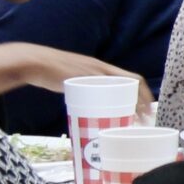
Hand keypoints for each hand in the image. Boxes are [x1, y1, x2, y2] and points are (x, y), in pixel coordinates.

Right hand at [4, 44, 155, 113]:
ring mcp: (92, 74)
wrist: (35, 63)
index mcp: (103, 68)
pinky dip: (107, 105)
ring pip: (119, 88)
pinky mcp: (80, 81)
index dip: (144, 92)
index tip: (148, 108)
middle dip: (142, 101)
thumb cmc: (53, 71)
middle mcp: (102, 69)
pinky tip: (110, 116)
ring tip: (135, 120)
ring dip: (130, 105)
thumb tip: (95, 103)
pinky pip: (98, 93)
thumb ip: (88, 86)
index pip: (133, 78)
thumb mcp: (79, 77)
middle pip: (131, 83)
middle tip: (146, 117)